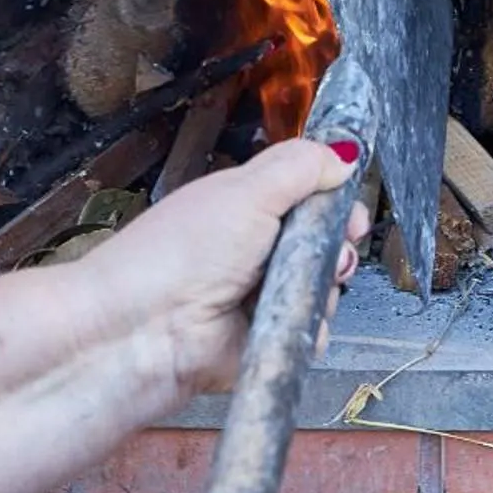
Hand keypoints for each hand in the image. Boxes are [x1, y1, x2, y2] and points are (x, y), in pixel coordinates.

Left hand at [78, 138, 371, 399]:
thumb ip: (298, 167)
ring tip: (296, 287)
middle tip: (330, 249)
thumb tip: (344, 153)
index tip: (350, 211)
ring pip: (323, 289)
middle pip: (325, 243)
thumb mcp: (245, 192)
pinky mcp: (264, 339)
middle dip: (337, 246)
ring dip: (322, 289)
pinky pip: (310, 333)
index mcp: (245, 206)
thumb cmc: (177, 254)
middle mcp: (254, 250)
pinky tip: (286, 321)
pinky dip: (307, 330)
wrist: (141, 331)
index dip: (336, 202)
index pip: (309, 196)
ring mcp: (259, 297)